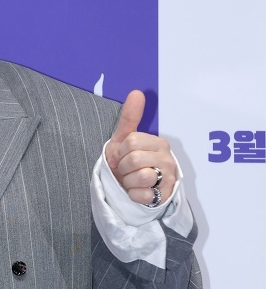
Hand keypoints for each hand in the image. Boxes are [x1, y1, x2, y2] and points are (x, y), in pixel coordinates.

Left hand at [104, 90, 175, 204]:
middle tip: (126, 170)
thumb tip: (137, 93)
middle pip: (134, 159)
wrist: (128, 189)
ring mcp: (168, 178)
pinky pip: (142, 195)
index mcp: (159, 143)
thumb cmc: (127, 163)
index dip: (120, 152)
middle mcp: (167, 159)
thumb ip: (129, 118)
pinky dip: (134, 195)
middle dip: (123, 167)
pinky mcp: (164, 196)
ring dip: (129, 182)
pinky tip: (137, 192)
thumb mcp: (124, 140)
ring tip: (132, 181)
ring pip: (141, 177)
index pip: (131, 142)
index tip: (122, 157)